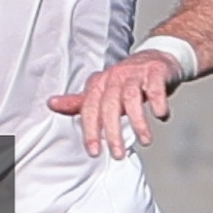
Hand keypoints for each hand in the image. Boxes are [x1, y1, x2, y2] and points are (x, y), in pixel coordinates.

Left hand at [48, 53, 175, 159]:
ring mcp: (135, 73)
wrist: (156, 59)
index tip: (94, 152)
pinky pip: (155, 88)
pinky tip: (161, 116)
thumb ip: (80, 102)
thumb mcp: (102, 92)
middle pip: (109, 106)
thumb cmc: (127, 80)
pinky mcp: (155, 72)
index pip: (89, 108)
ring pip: (132, 98)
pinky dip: (158, 103)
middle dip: (113, 132)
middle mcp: (115, 77)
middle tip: (118, 153)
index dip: (90, 131)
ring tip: (145, 141)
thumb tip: (51, 104)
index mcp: (99, 83)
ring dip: (138, 122)